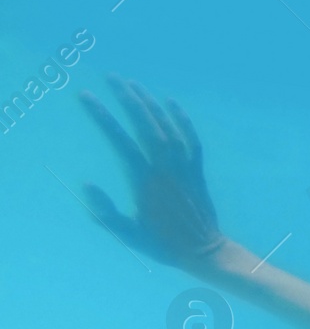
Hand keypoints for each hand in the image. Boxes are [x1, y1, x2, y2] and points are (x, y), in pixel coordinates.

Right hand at [78, 74, 226, 269]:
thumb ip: (106, 213)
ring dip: (151, 105)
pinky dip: (183, 121)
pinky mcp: (198, 172)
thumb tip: (86, 185)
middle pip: (146, 126)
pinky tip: (172, 103)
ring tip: (133, 84)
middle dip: (128, 99)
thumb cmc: (164, 245)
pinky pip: (192, 141)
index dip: (103, 117)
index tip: (86, 96)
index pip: (120, 141)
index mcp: (146, 181)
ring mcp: (184, 169)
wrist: (205, 252)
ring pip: (168, 129)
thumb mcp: (129, 234)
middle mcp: (166, 170)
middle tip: (111, 77)